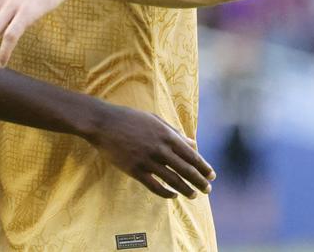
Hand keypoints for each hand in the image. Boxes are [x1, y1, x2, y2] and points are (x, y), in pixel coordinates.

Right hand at [86, 103, 214, 198]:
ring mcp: (147, 160)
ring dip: (186, 190)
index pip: (192, 156)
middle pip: (186, 170)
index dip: (204, 168)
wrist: (102, 122)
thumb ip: (175, 132)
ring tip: (193, 195)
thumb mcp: (154, 120)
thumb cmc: (129, 119)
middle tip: (207, 189)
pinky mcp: (134, 170)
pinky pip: (155, 186)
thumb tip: (193, 144)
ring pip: (173, 180)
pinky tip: (172, 195)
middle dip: (200, 182)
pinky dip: (166, 193)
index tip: (211, 176)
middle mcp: (160, 149)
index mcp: (167, 135)